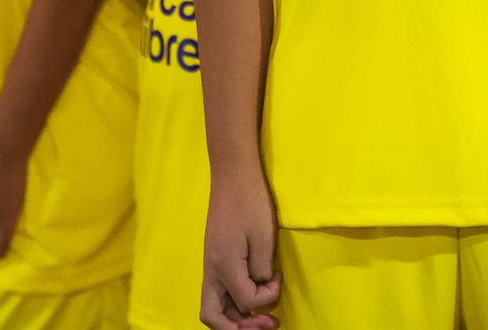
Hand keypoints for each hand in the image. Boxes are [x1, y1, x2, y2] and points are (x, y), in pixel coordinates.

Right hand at [201, 164, 280, 329]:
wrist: (232, 174)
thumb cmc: (250, 200)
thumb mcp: (264, 236)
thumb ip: (261, 269)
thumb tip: (260, 286)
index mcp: (224, 265)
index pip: (245, 301)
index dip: (266, 297)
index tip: (278, 278)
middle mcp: (211, 269)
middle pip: (213, 316)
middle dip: (238, 328)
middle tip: (266, 324)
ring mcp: (209, 263)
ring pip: (213, 306)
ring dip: (235, 317)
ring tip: (260, 317)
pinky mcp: (213, 256)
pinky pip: (218, 290)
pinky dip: (233, 300)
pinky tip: (251, 292)